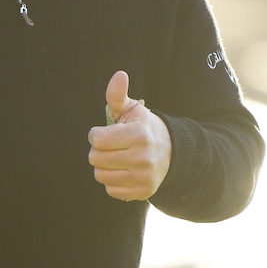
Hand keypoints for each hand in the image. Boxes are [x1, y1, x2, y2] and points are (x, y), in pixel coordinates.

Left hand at [88, 70, 171, 201]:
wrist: (171, 151)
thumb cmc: (142, 127)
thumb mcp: (132, 109)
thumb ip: (118, 94)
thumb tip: (120, 74)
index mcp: (139, 135)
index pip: (98, 140)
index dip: (96, 134)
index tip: (104, 131)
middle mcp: (143, 158)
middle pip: (96, 159)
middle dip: (98, 150)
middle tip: (110, 146)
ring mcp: (144, 177)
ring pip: (100, 176)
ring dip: (103, 166)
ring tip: (115, 157)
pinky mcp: (143, 193)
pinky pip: (111, 190)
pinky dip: (112, 181)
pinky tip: (123, 170)